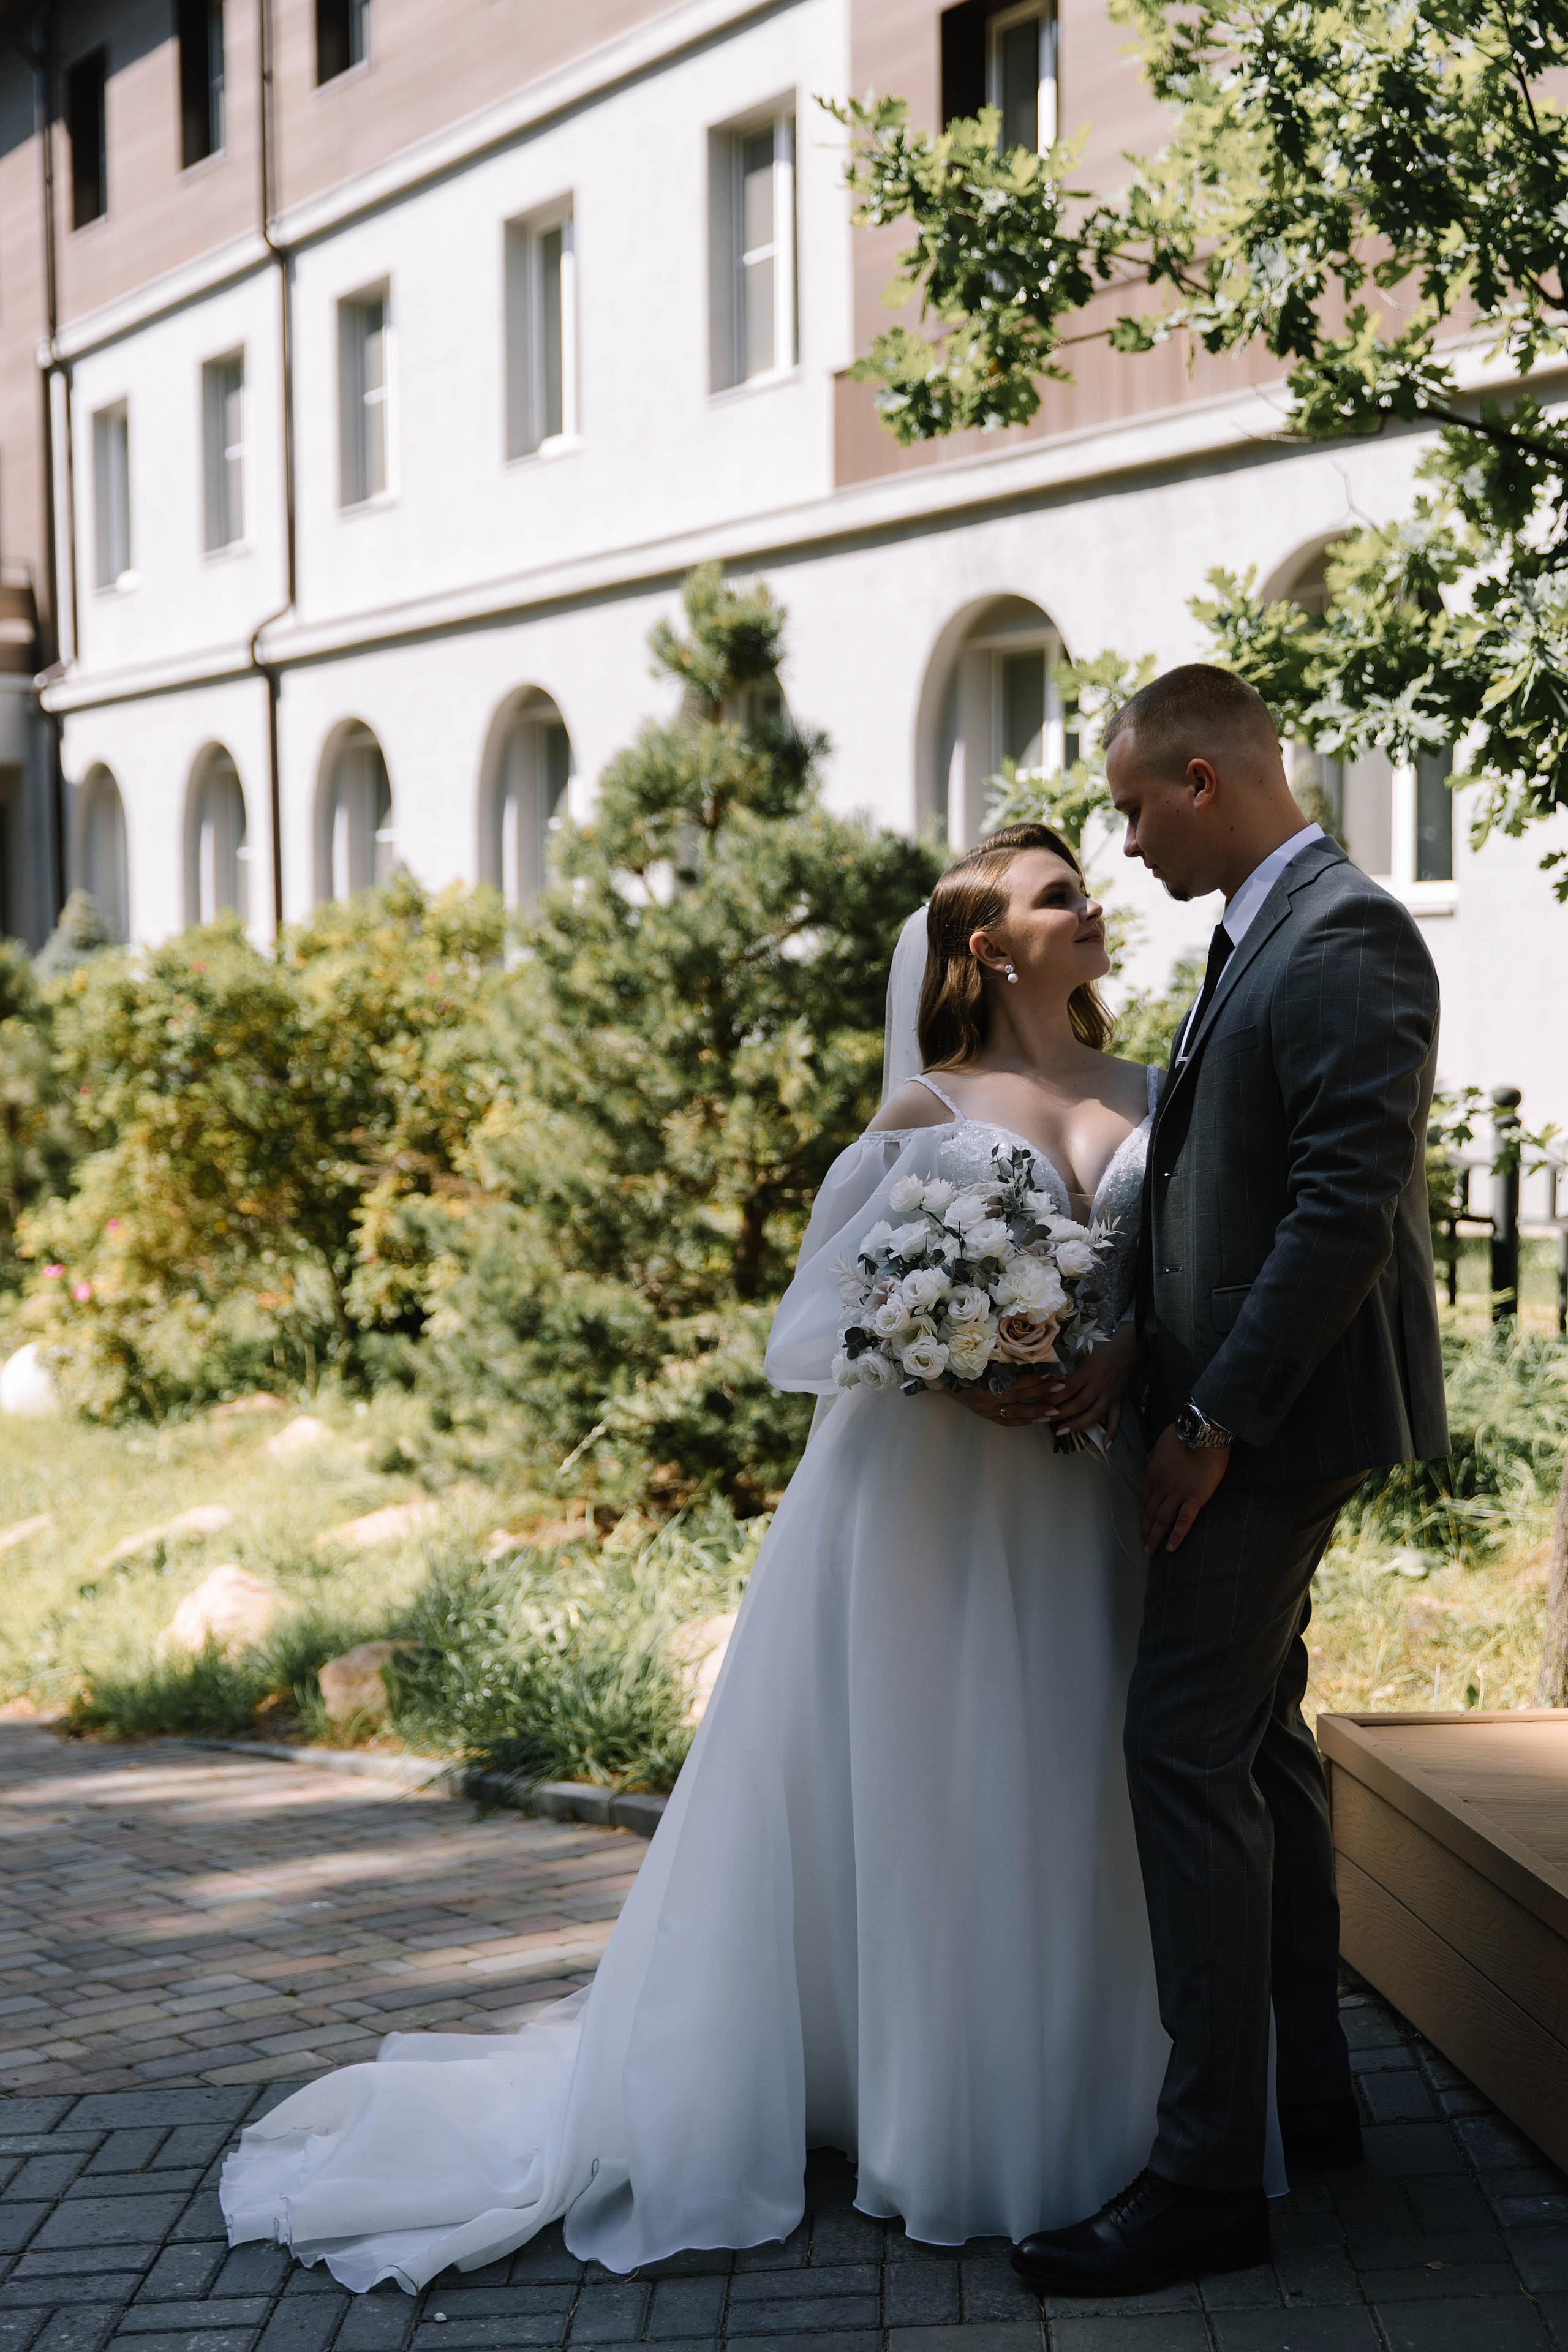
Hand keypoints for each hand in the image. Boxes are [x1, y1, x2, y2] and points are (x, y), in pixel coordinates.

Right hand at [952, 1369, 1059, 1426]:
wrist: (943, 1383)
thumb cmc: (962, 1368)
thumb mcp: (979, 1362)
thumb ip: (999, 1362)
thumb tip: (1025, 1355)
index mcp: (984, 1383)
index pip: (1014, 1382)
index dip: (1033, 1378)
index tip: (1050, 1372)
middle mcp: (986, 1400)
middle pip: (1018, 1397)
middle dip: (1040, 1392)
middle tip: (1060, 1387)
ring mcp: (986, 1410)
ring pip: (1015, 1413)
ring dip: (1036, 1411)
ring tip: (1054, 1411)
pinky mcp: (985, 1417)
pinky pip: (1007, 1422)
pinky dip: (1022, 1421)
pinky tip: (1036, 1420)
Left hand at [1040, 1327, 1138, 1440]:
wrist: (1128, 1349)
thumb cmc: (1101, 1349)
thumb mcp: (1082, 1352)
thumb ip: (1066, 1366)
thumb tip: (1047, 1377)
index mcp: (1089, 1372)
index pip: (1067, 1388)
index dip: (1052, 1396)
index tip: (1038, 1402)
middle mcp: (1099, 1386)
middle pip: (1078, 1404)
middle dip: (1058, 1413)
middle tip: (1042, 1419)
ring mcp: (1110, 1396)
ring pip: (1093, 1415)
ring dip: (1077, 1425)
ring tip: (1060, 1432)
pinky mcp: (1118, 1402)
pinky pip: (1116, 1420)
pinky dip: (1112, 1433)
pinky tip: (1105, 1446)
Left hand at [1140, 1424, 1230, 1554]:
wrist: (1204, 1431)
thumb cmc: (1184, 1432)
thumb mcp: (1161, 1441)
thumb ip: (1154, 1454)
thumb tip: (1148, 1461)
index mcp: (1153, 1472)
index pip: (1144, 1498)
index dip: (1142, 1514)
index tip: (1141, 1525)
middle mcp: (1161, 1486)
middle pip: (1150, 1512)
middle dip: (1144, 1531)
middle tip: (1141, 1546)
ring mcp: (1177, 1493)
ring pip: (1162, 1519)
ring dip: (1154, 1537)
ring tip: (1150, 1551)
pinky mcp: (1195, 1497)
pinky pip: (1183, 1520)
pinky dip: (1176, 1536)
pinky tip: (1170, 1548)